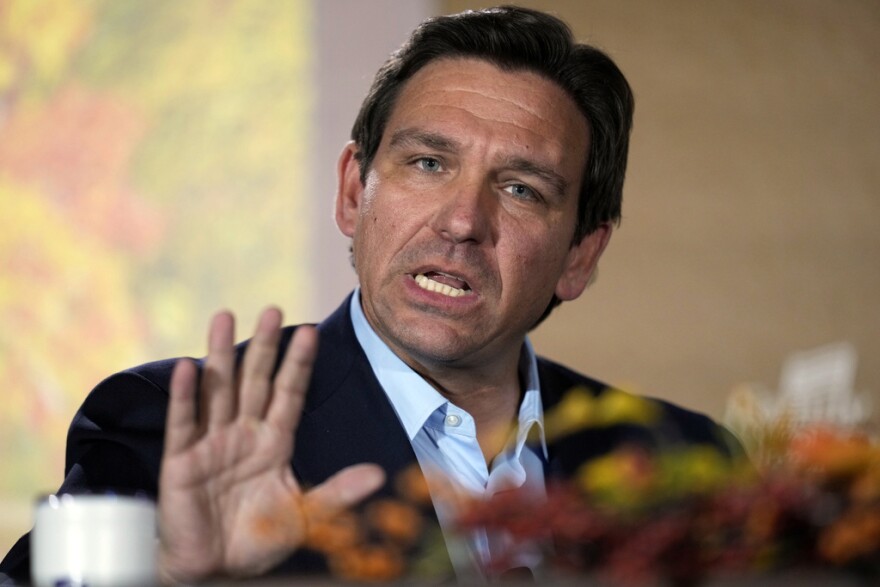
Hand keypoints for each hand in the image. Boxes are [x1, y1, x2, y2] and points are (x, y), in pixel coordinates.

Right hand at [157, 308, 384, 582]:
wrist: (215, 570)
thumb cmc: (257, 540)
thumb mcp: (305, 515)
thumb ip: (338, 492)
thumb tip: (378, 474)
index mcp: (273, 442)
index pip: (289, 394)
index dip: (298, 363)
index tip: (310, 331)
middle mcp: (243, 434)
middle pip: (254, 381)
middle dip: (264, 346)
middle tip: (272, 309)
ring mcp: (210, 444)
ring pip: (217, 390)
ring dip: (220, 355)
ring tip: (224, 316)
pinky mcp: (181, 462)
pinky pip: (184, 423)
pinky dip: (185, 396)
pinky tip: (189, 366)